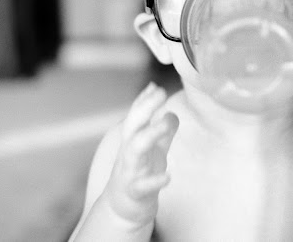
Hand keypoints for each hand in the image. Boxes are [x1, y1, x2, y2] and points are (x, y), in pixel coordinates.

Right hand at [105, 82, 178, 227]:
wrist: (123, 208)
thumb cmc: (140, 172)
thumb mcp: (153, 148)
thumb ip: (162, 127)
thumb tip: (169, 107)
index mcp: (133, 139)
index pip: (136, 114)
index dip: (145, 99)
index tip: (156, 85)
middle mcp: (129, 151)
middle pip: (133, 124)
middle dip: (145, 107)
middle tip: (161, 93)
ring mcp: (130, 171)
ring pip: (135, 150)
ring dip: (150, 134)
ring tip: (165, 123)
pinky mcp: (136, 192)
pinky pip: (143, 186)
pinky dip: (155, 181)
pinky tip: (168, 176)